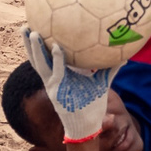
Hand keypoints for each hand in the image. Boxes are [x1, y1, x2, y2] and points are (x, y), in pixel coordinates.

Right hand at [22, 27, 121, 143]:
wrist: (88, 125)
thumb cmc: (93, 105)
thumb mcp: (101, 83)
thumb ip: (109, 69)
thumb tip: (125, 56)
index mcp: (59, 76)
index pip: (46, 57)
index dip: (39, 45)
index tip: (35, 28)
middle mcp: (52, 79)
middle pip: (37, 58)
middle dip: (29, 43)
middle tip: (25, 25)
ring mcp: (53, 85)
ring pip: (40, 64)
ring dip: (35, 48)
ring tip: (31, 32)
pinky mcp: (58, 91)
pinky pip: (56, 72)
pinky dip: (56, 60)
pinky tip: (57, 48)